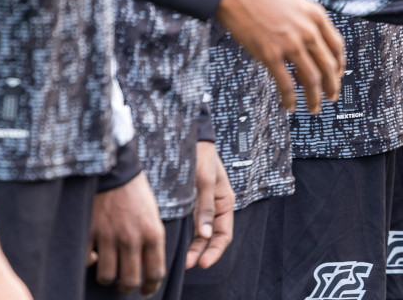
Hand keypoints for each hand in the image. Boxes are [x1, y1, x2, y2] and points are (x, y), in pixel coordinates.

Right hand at [86, 173, 165, 296]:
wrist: (116, 171)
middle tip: (125, 285)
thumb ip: (152, 240)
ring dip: (108, 277)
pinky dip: (89, 262)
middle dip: (127, 287)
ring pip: (107, 276)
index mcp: (153, 234)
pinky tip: (94, 256)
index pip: (155, 273)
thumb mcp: (154, 215)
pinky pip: (87, 261)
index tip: (146, 291)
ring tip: (110, 272)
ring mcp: (109, 237)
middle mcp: (132, 239)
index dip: (151, 288)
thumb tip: (148, 266)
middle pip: (129, 281)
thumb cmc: (138, 193)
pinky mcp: (90, 232)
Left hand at [186, 141, 234, 270]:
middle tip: (188, 265)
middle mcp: (215, 207)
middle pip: (212, 237)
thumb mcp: (205, 180)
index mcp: (225, 202)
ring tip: (182, 260)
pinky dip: (187, 236)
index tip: (202, 263)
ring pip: (201, 233)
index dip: (215, 250)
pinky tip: (178, 244)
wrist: (191, 138)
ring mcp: (203, 206)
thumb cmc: (200, 156)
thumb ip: (205, 207)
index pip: (224, 234)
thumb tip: (205, 234)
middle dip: (202, 252)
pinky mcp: (192, 203)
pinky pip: (192, 225)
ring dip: (194, 247)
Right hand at [215, 0, 343, 113]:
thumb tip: (310, 38)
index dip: (339, 65)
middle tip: (331, 97)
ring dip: (314, 98)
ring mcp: (290, 44)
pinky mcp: (270, 54)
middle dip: (332, 86)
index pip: (337, 46)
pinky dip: (290, 99)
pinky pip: (286, 84)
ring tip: (313, 108)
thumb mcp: (294, 0)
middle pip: (328, 66)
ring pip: (311, 79)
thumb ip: (305, 19)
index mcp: (315, 15)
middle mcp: (308, 31)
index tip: (337, 75)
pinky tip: (290, 106)